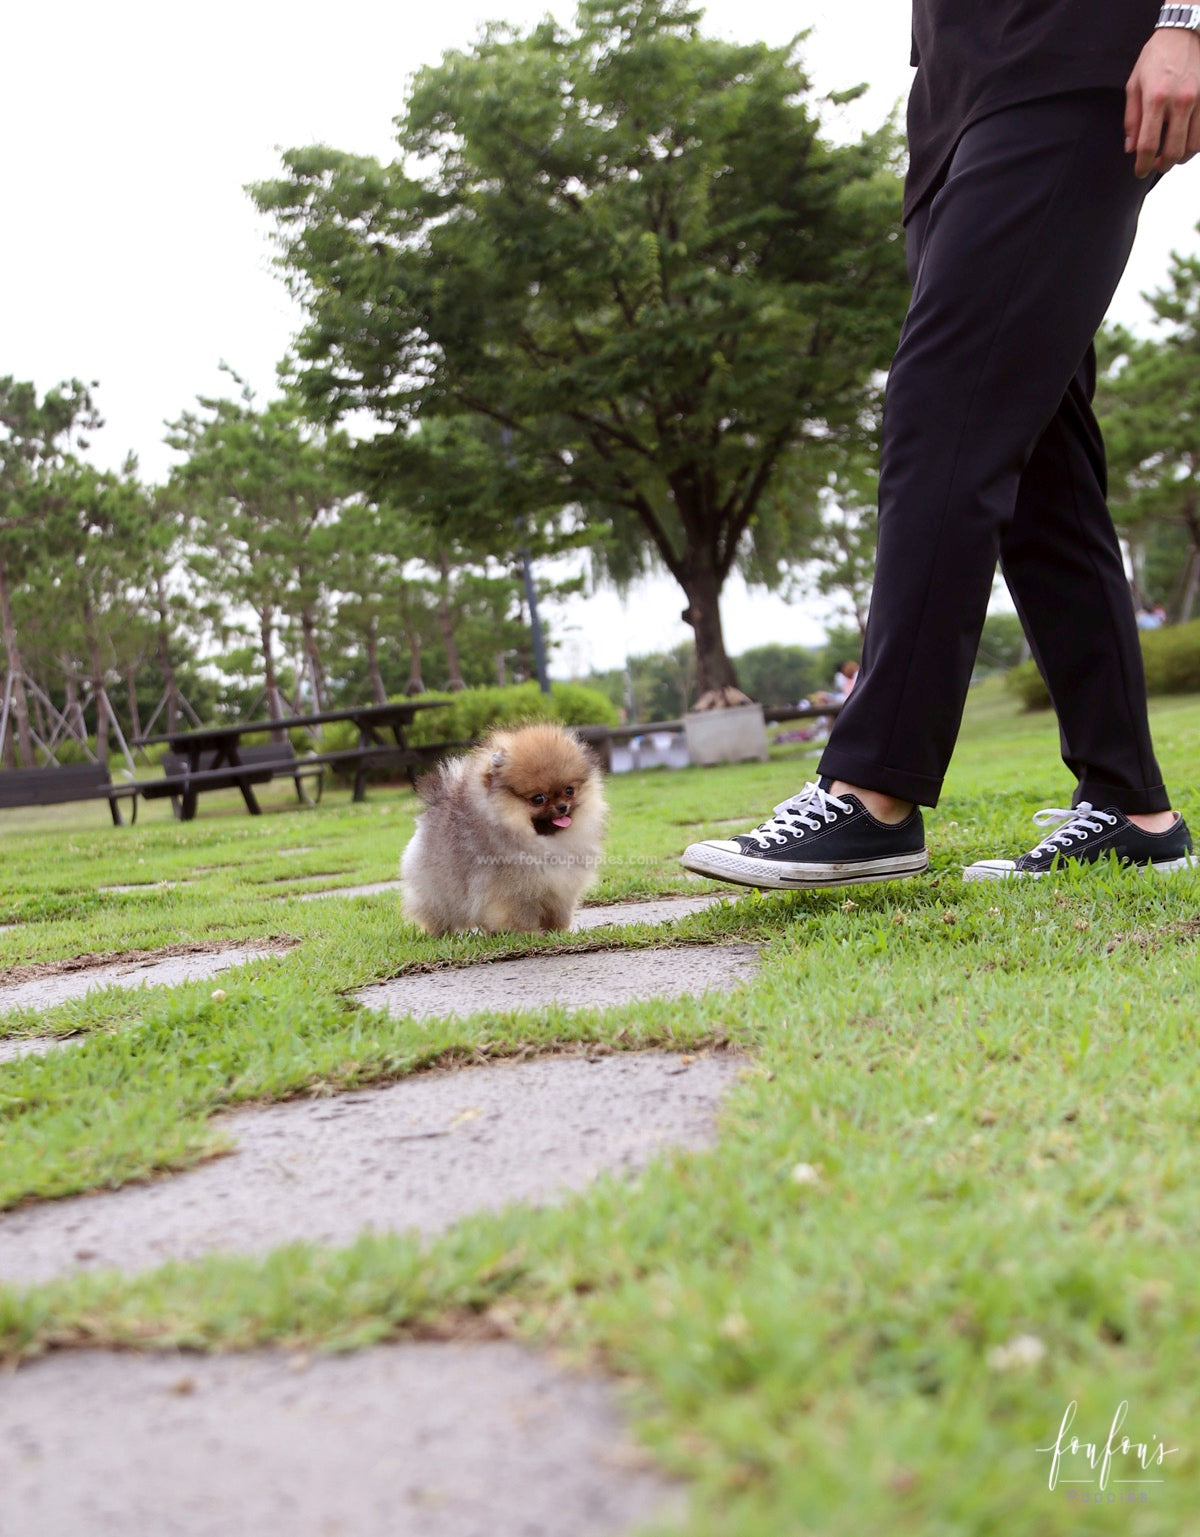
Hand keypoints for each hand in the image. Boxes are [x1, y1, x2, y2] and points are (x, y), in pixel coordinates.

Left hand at [1125, 27, 1199, 176]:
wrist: (1185, 32)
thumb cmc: (1156, 57)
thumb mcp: (1134, 85)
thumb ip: (1132, 119)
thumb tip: (1130, 149)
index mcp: (1156, 99)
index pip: (1148, 144)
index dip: (1143, 165)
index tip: (1140, 172)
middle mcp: (1180, 101)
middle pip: (1174, 150)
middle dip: (1163, 165)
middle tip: (1156, 166)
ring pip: (1193, 145)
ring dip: (1181, 157)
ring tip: (1171, 156)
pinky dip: (1195, 144)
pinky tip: (1185, 142)